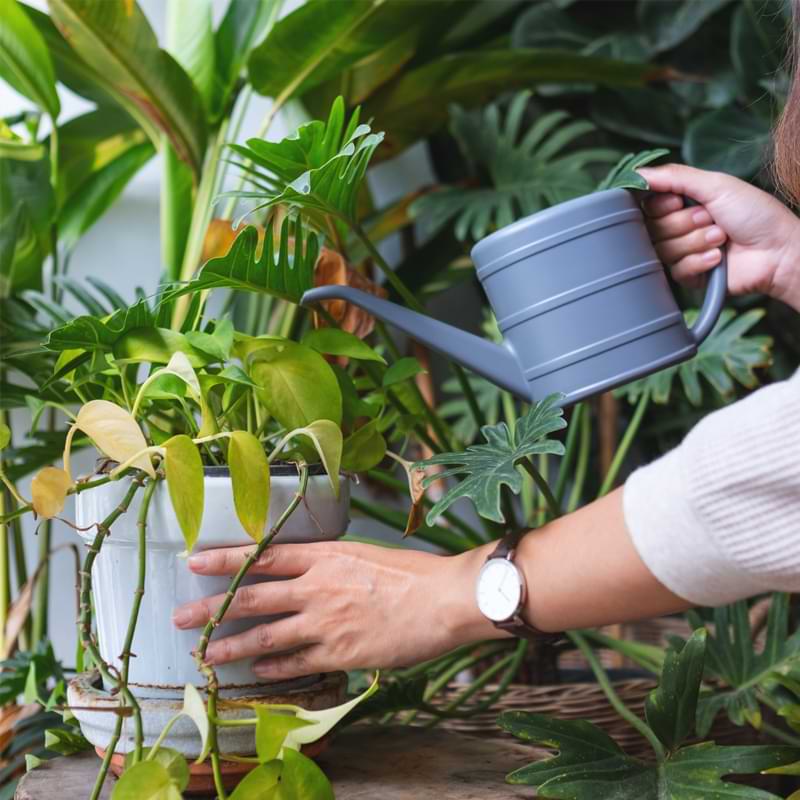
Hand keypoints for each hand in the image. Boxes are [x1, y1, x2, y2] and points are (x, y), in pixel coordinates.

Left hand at [172, 541, 499, 680]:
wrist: (443, 598)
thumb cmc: (411, 572)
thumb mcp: (365, 553)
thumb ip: (332, 564)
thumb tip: (309, 575)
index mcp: (324, 555)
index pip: (263, 556)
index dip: (226, 560)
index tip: (195, 562)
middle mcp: (316, 587)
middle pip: (251, 597)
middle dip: (211, 608)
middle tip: (181, 618)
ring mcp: (325, 621)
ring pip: (266, 636)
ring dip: (232, 646)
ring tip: (206, 655)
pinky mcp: (340, 652)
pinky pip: (297, 663)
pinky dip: (274, 669)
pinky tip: (258, 673)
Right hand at [637, 164, 799, 311]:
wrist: (777, 250)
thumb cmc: (755, 213)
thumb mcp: (716, 185)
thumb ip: (674, 177)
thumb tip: (637, 173)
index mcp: (683, 204)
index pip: (648, 205)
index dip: (660, 205)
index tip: (679, 202)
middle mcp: (680, 227)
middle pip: (653, 228)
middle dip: (684, 223)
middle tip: (710, 218)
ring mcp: (683, 253)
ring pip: (664, 249)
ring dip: (696, 241)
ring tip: (721, 237)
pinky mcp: (689, 276)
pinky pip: (676, 270)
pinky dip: (700, 261)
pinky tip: (719, 257)